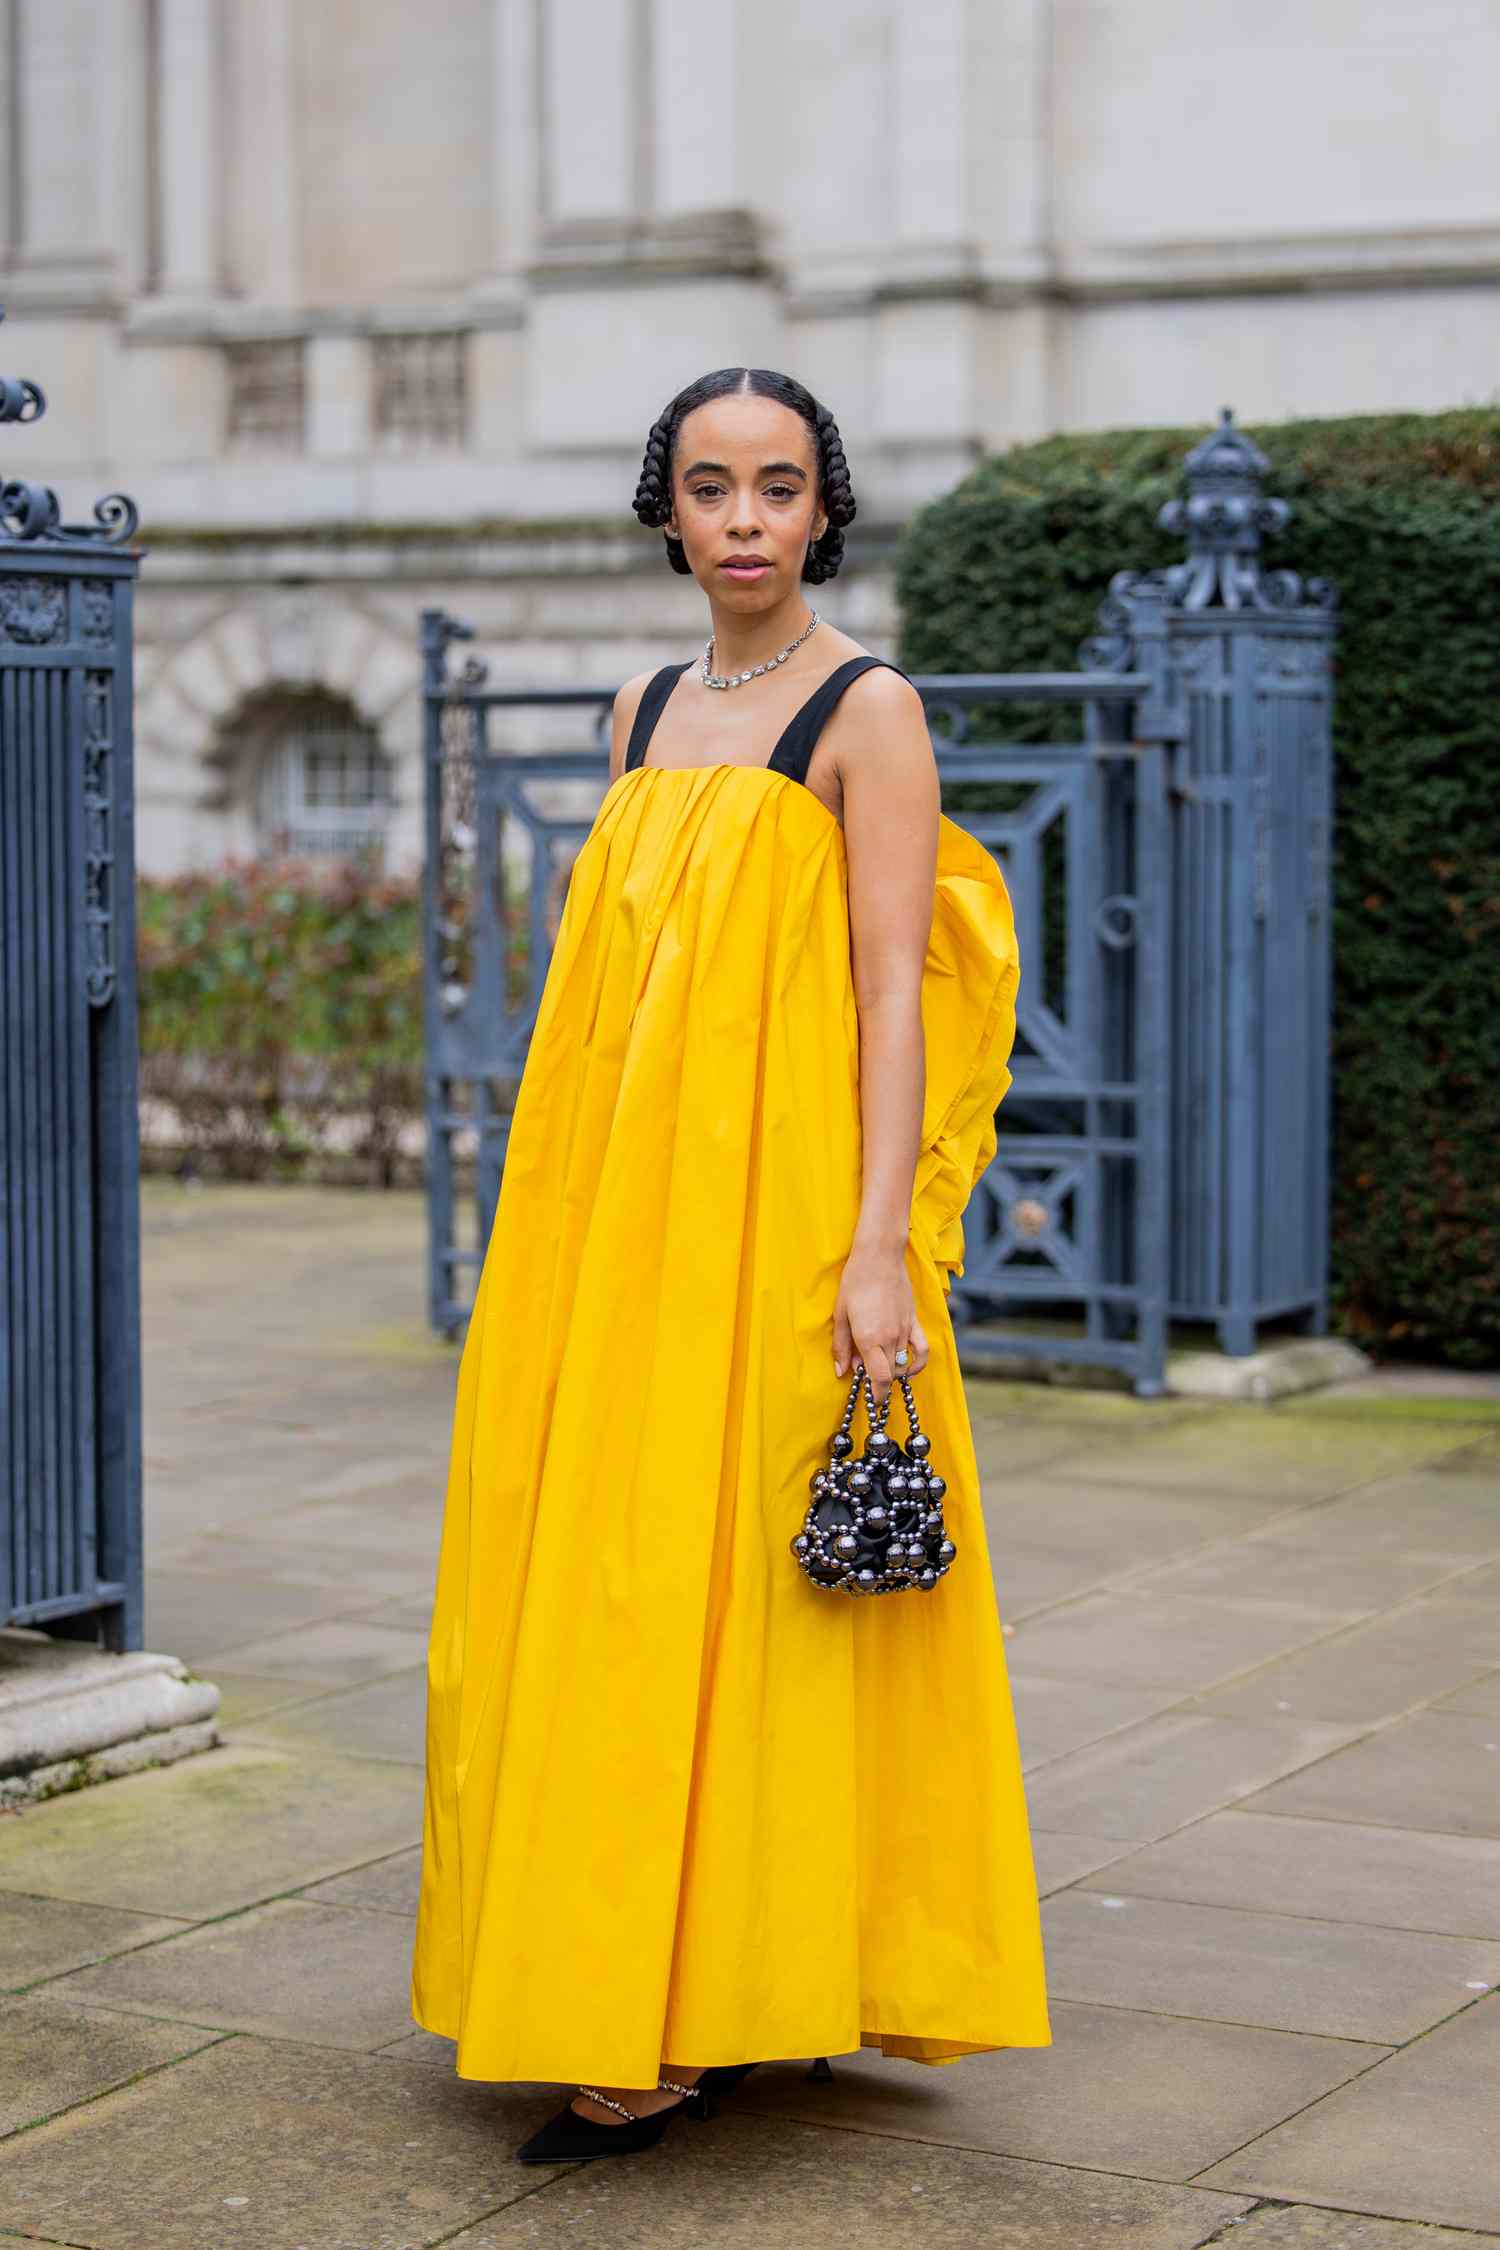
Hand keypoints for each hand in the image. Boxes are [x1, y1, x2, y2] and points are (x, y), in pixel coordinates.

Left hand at [832, 1242, 928, 1402]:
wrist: (879, 1256)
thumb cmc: (855, 1281)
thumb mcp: (840, 1315)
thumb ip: (841, 1346)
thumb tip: (842, 1371)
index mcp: (868, 1338)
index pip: (878, 1379)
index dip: (876, 1395)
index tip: (872, 1402)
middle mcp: (889, 1338)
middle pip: (890, 1375)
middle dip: (881, 1387)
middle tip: (870, 1387)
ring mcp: (904, 1330)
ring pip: (903, 1364)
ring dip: (893, 1373)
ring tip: (882, 1373)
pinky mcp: (914, 1321)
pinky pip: (922, 1348)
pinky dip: (919, 1363)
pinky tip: (910, 1368)